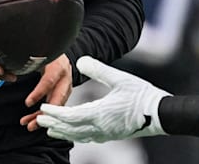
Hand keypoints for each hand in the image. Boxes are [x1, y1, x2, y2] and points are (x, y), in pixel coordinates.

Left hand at [21, 55, 72, 130]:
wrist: (60, 53)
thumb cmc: (48, 54)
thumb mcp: (38, 54)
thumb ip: (26, 61)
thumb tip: (8, 68)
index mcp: (58, 65)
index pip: (50, 81)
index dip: (39, 93)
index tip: (28, 103)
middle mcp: (65, 77)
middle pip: (58, 98)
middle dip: (45, 113)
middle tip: (33, 123)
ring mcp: (66, 87)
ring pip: (56, 106)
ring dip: (43, 117)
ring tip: (30, 125)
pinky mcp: (64, 93)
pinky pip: (55, 107)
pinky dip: (45, 115)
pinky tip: (34, 120)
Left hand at [37, 56, 168, 142]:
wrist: (160, 114)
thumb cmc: (141, 95)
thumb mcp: (119, 78)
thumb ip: (98, 70)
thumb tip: (79, 61)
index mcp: (99, 113)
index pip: (70, 116)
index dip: (54, 113)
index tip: (42, 108)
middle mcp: (100, 127)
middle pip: (70, 129)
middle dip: (53, 124)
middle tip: (38, 120)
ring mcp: (106, 133)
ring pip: (78, 136)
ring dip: (62, 132)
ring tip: (50, 129)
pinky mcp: (111, 135)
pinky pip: (88, 138)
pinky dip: (75, 135)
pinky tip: (74, 133)